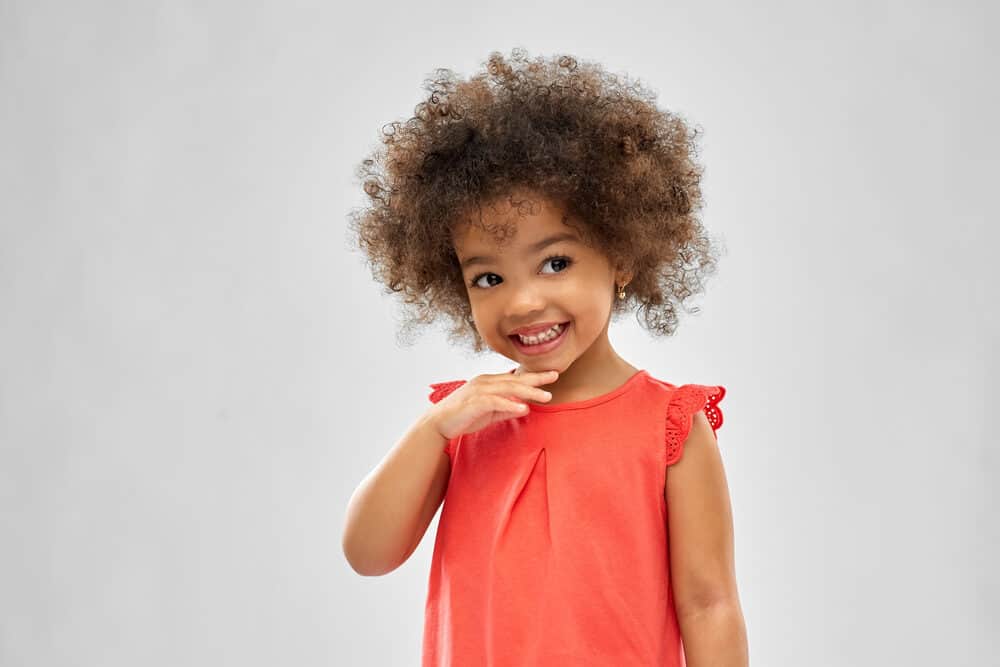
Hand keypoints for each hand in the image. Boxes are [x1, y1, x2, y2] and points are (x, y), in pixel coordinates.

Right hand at [429, 369, 557, 439]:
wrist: (438, 423)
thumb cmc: (463, 417)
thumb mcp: (490, 413)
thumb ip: (507, 409)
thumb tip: (526, 408)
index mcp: (489, 382)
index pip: (515, 378)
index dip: (533, 376)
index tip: (551, 375)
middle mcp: (485, 382)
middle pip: (515, 379)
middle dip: (536, 378)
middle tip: (555, 375)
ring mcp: (478, 390)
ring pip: (508, 388)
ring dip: (528, 392)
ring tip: (545, 396)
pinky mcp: (473, 402)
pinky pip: (495, 401)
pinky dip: (509, 403)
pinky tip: (523, 407)